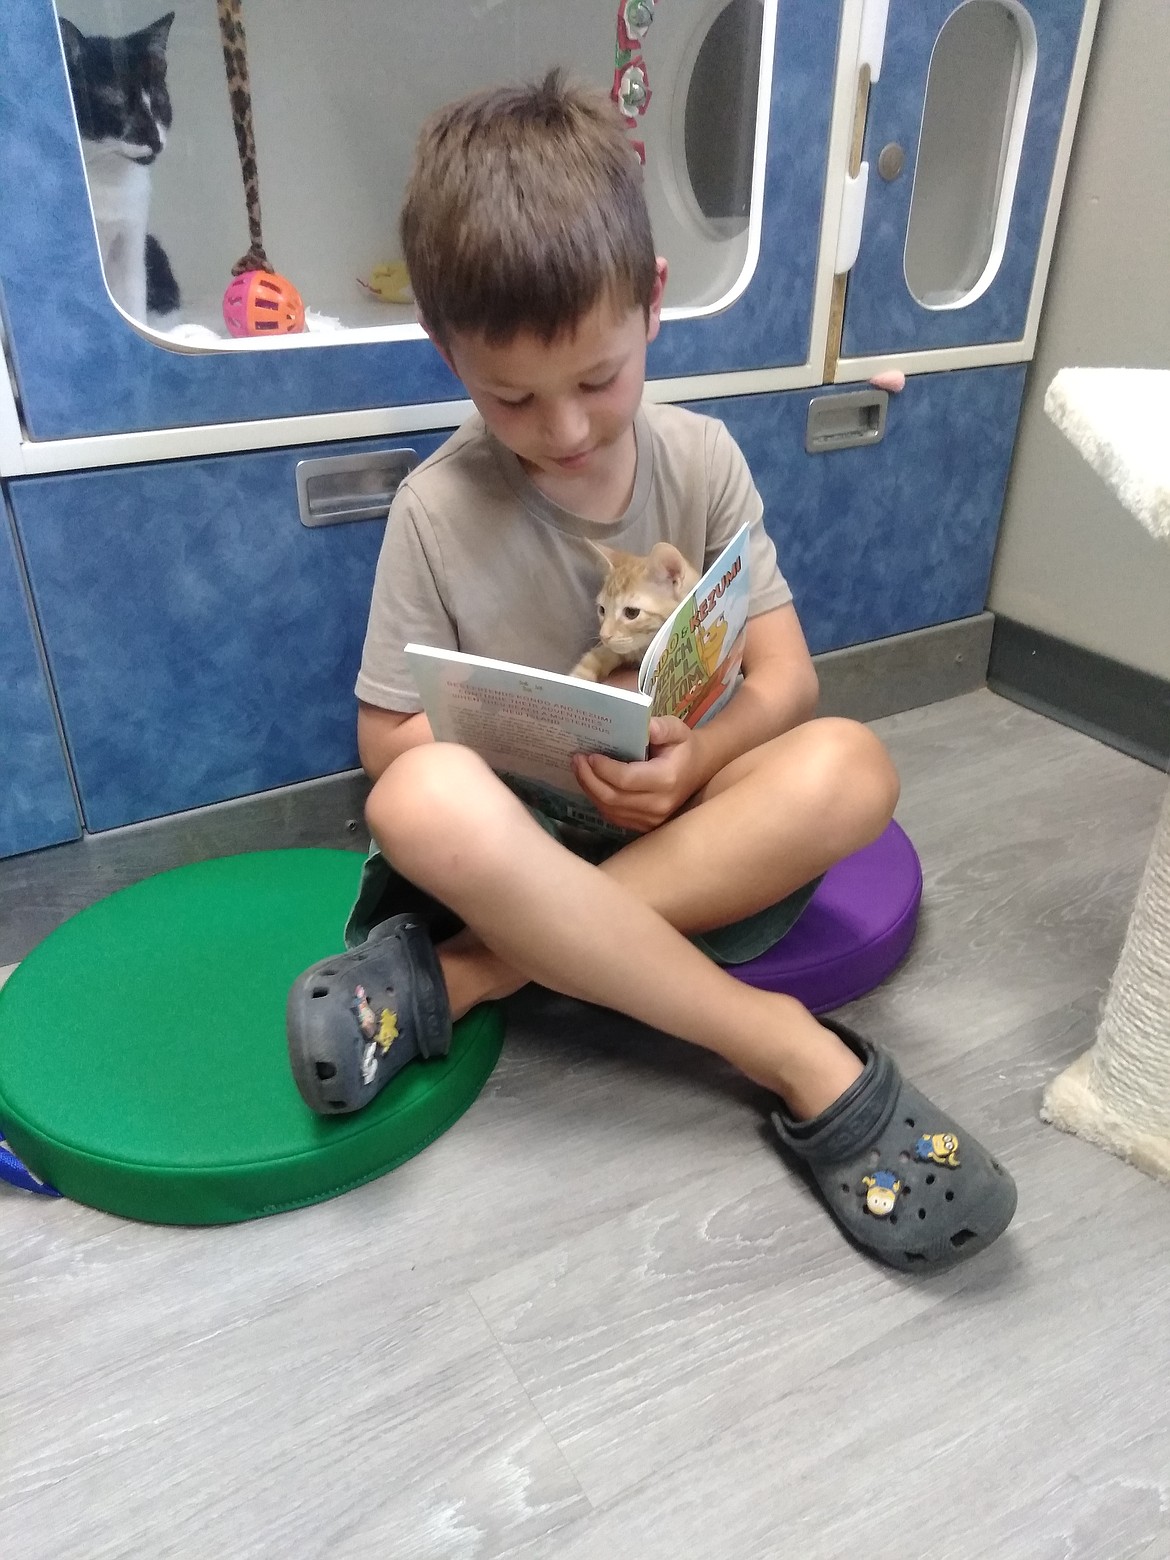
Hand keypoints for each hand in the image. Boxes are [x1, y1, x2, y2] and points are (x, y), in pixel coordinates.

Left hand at [573, 716, 699, 832]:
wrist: (698, 768)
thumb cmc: (683, 746)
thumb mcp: (677, 729)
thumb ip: (662, 727)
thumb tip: (646, 726)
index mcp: (666, 779)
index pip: (625, 779)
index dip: (603, 769)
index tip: (590, 755)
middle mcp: (659, 804)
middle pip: (613, 798)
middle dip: (589, 779)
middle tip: (577, 760)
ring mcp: (652, 819)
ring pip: (610, 810)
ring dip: (590, 790)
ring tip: (579, 769)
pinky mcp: (644, 826)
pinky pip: (614, 817)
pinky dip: (598, 800)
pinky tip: (591, 784)